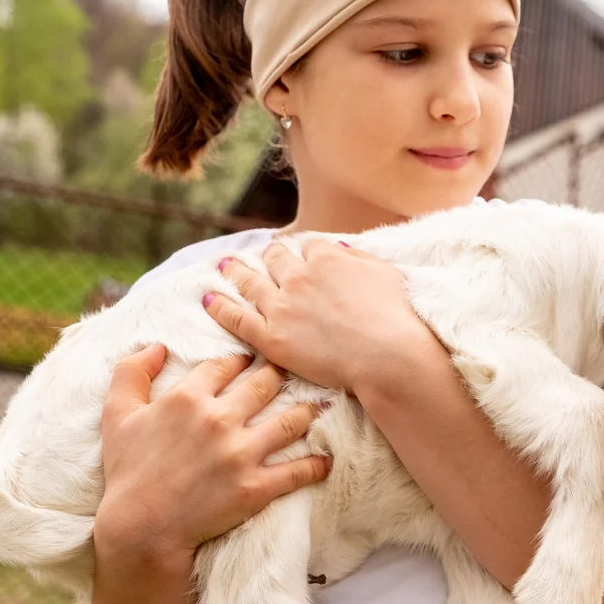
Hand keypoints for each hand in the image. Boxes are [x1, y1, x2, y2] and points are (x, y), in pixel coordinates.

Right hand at [93, 345, 327, 558]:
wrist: (140, 528)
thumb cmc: (128, 472)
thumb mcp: (117, 415)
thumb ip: (131, 372)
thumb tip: (157, 345)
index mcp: (188, 398)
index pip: (226, 364)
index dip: (242, 358)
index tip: (252, 359)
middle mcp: (219, 419)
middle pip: (266, 384)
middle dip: (281, 375)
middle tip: (296, 371)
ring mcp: (241, 453)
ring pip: (291, 421)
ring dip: (309, 412)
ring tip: (321, 406)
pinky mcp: (256, 487)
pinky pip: (298, 471)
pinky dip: (317, 465)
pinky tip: (327, 460)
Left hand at [203, 241, 433, 393]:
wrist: (387, 355)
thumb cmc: (395, 317)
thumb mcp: (386, 274)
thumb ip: (358, 259)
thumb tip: (337, 249)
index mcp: (327, 259)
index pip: (311, 247)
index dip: (308, 253)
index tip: (305, 258)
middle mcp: (299, 277)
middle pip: (277, 259)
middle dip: (270, 255)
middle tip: (262, 254)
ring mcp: (282, 306)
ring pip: (250, 283)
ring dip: (236, 271)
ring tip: (224, 265)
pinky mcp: (271, 336)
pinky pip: (236, 318)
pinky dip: (219, 306)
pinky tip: (207, 298)